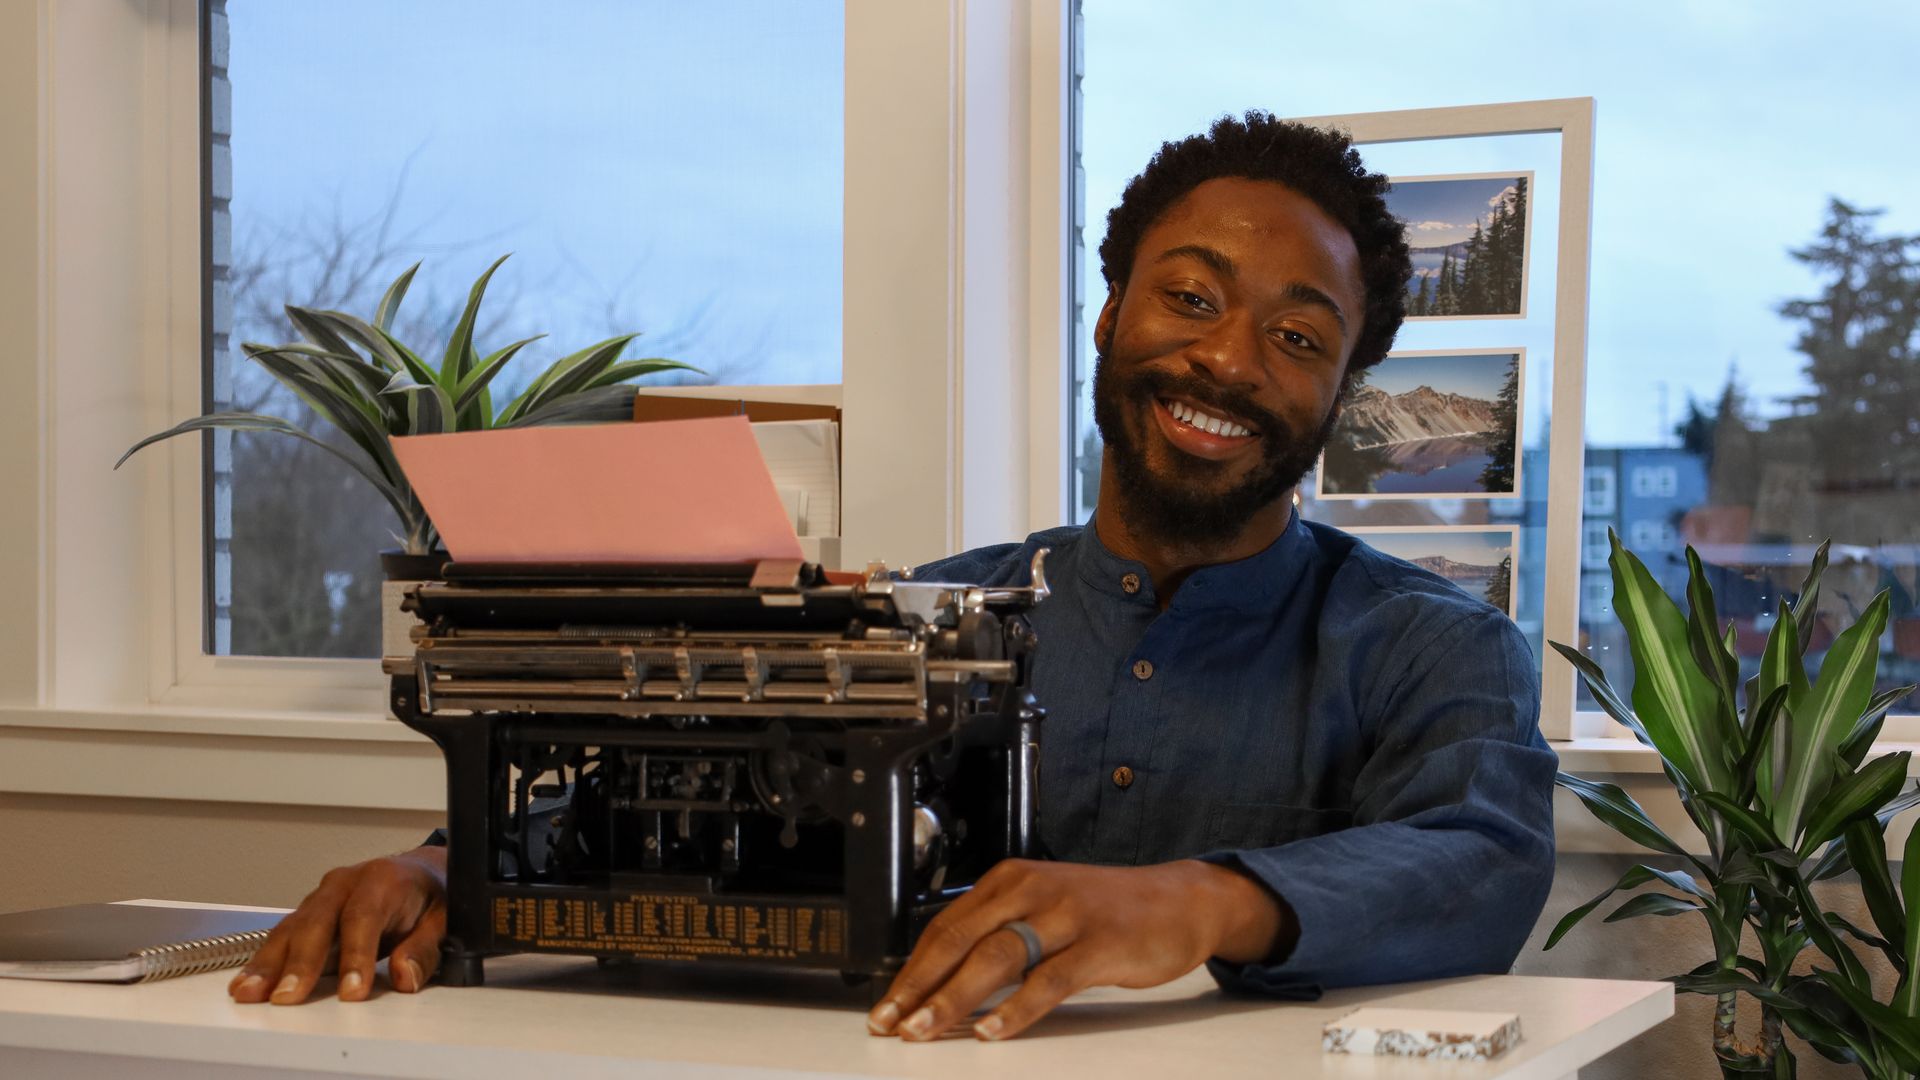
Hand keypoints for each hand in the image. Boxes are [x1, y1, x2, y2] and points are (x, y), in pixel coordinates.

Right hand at [228, 845, 448, 1004]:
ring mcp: (324, 896)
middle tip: (287, 996)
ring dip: (270, 962)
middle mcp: (347, 883)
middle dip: (301, 962)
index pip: (364, 917)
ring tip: (250, 992)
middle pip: (318, 921)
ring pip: (293, 927)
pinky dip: (266, 959)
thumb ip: (424, 948)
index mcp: (384, 879)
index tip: (352, 991)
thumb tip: (405, 976)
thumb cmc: (432, 895)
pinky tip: (249, 982)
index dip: (356, 955)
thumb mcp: (445, 919)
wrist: (421, 872)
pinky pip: (285, 934)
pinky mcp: (310, 912)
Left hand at [866, 858, 1286, 1041]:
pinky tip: (992, 1031)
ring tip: (926, 1030)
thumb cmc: (1106, 911)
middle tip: (892, 1022)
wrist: (1181, 900)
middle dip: (919, 985)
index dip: (911, 969)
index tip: (886, 1005)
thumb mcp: (1043, 907)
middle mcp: (1032, 889)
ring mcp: (1068, 915)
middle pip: (961, 939)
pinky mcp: (1101, 943)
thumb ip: (998, 933)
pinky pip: (1049, 979)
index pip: (946, 926)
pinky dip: (1016, 1008)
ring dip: (954, 998)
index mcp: (1011, 880)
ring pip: (997, 957)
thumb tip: (941, 982)